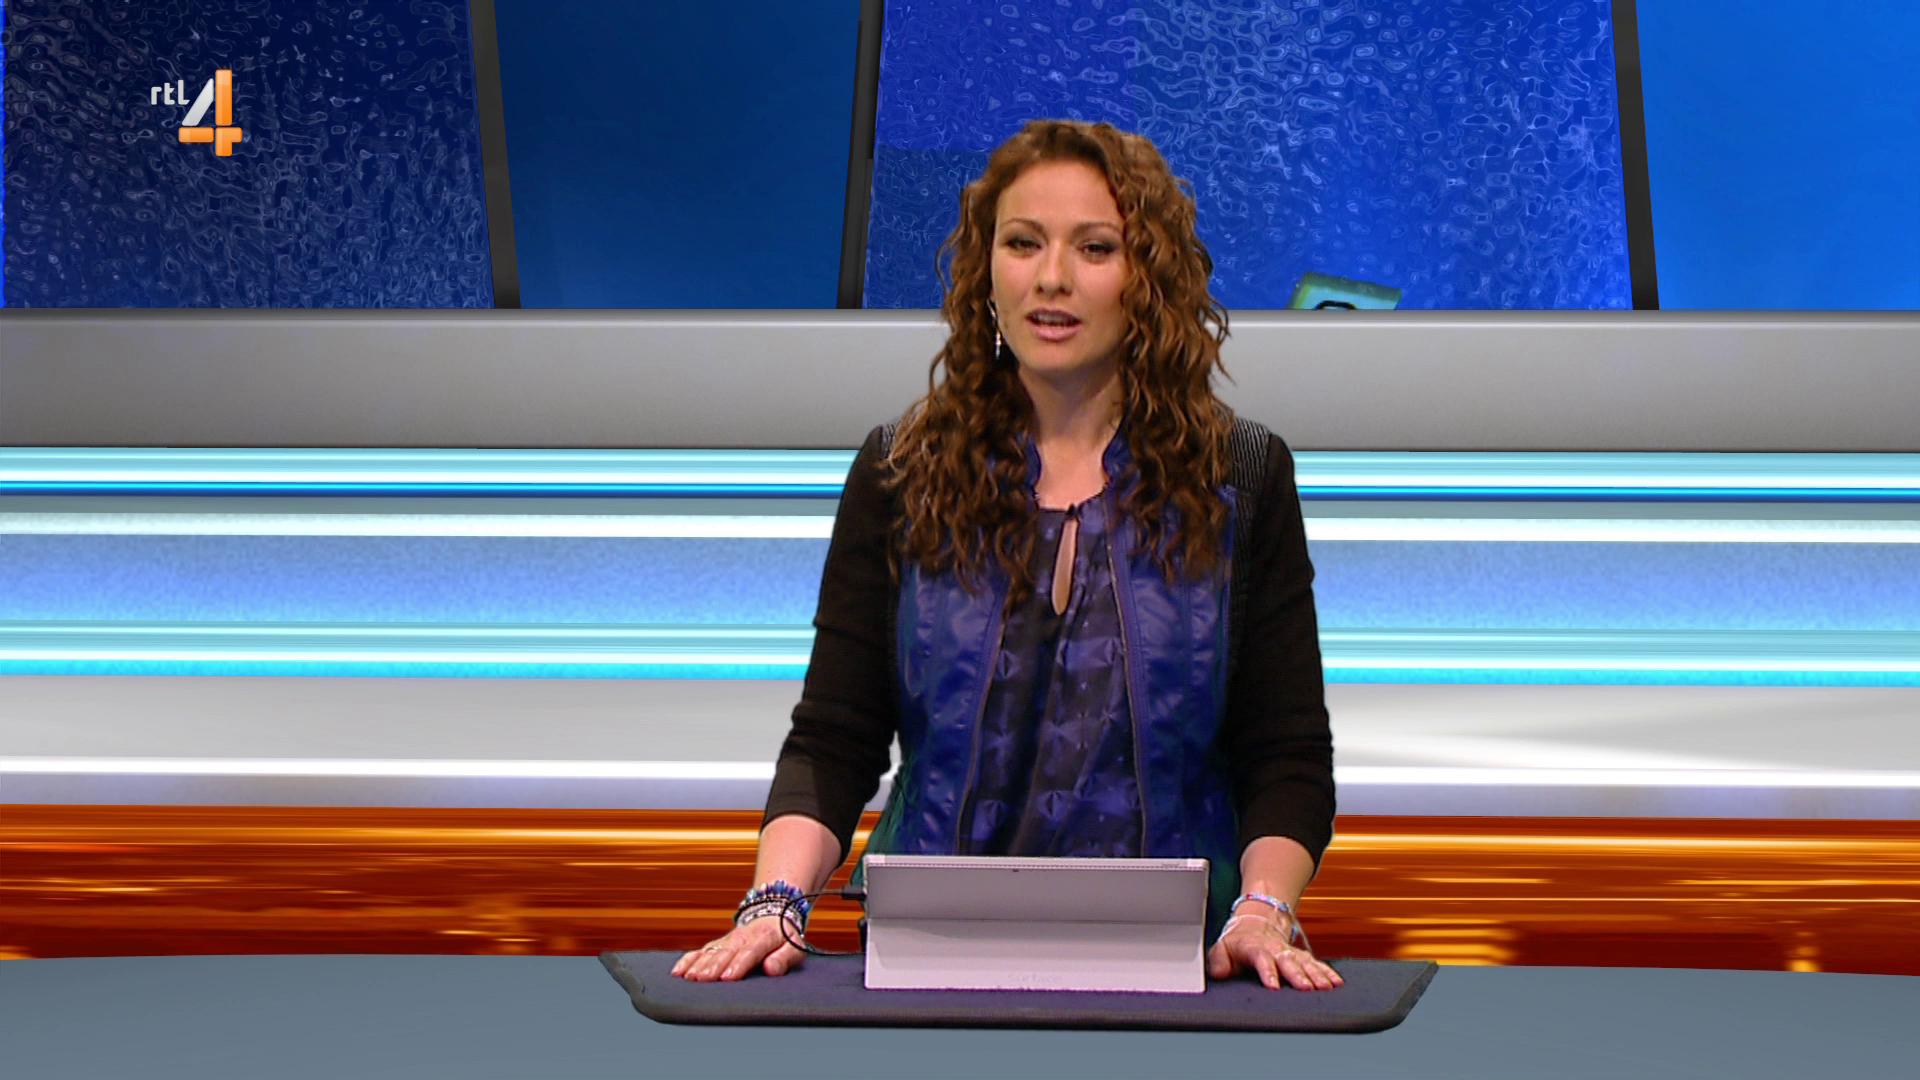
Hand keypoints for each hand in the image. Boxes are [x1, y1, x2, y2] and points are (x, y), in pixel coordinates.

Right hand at [670, 913, 806, 980]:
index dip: (739, 964)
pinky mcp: (717, 944)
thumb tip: (771, 969)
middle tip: (703, 979)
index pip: (750, 952)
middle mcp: (742, 937)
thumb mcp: (794, 947)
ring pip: (711, 952)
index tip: (728, 977)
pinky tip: (678, 972)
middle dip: (714, 966)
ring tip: (690, 978)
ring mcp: (727, 940)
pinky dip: (688, 960)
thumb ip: (785, 958)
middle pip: (727, 952)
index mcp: (764, 938)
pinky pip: (700, 951)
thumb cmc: (784, 939)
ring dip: (700, 965)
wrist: (772, 916)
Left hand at [1206, 912, 1343, 990]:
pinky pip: (1317, 964)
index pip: (1261, 959)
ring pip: (1305, 962)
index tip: (1273, 986)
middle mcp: (1275, 949)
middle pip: (1288, 961)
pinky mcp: (1302, 956)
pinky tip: (1336, 982)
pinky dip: (1327, 972)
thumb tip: (1219, 973)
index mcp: (1254, 947)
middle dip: (1298, 975)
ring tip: (1326, 987)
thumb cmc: (1237, 942)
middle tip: (1306, 988)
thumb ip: (1218, 961)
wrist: (1255, 922)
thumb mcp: (1222, 948)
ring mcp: (1290, 952)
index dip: (1267, 972)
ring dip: (1316, 975)